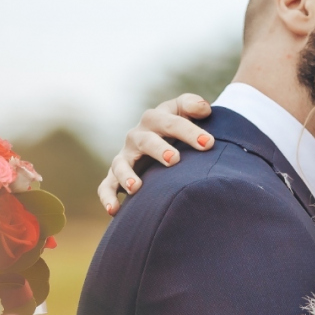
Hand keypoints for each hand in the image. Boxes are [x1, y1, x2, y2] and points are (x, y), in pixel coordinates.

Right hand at [96, 93, 215, 213]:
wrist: (159, 139)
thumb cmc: (175, 126)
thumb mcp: (183, 111)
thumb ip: (193, 105)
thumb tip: (204, 110)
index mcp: (155, 119)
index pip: (171, 122)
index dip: (190, 131)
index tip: (208, 143)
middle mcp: (137, 136)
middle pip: (146, 141)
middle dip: (159, 149)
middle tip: (174, 160)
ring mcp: (125, 156)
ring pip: (121, 164)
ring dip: (127, 175)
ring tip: (136, 188)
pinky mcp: (115, 176)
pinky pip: (106, 186)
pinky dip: (107, 197)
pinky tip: (114, 209)